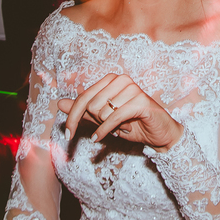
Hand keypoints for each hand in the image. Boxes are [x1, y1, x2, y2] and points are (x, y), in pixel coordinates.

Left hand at [58, 73, 182, 150]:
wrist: (160, 134)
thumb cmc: (133, 124)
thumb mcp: (104, 119)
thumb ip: (83, 111)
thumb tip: (60, 104)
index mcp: (111, 80)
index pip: (83, 97)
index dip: (72, 118)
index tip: (67, 135)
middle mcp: (121, 80)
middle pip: (91, 105)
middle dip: (97, 122)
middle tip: (112, 127)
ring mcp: (132, 89)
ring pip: (102, 112)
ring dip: (108, 127)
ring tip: (122, 127)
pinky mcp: (140, 101)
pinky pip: (113, 118)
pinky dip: (104, 131)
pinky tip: (99, 139)